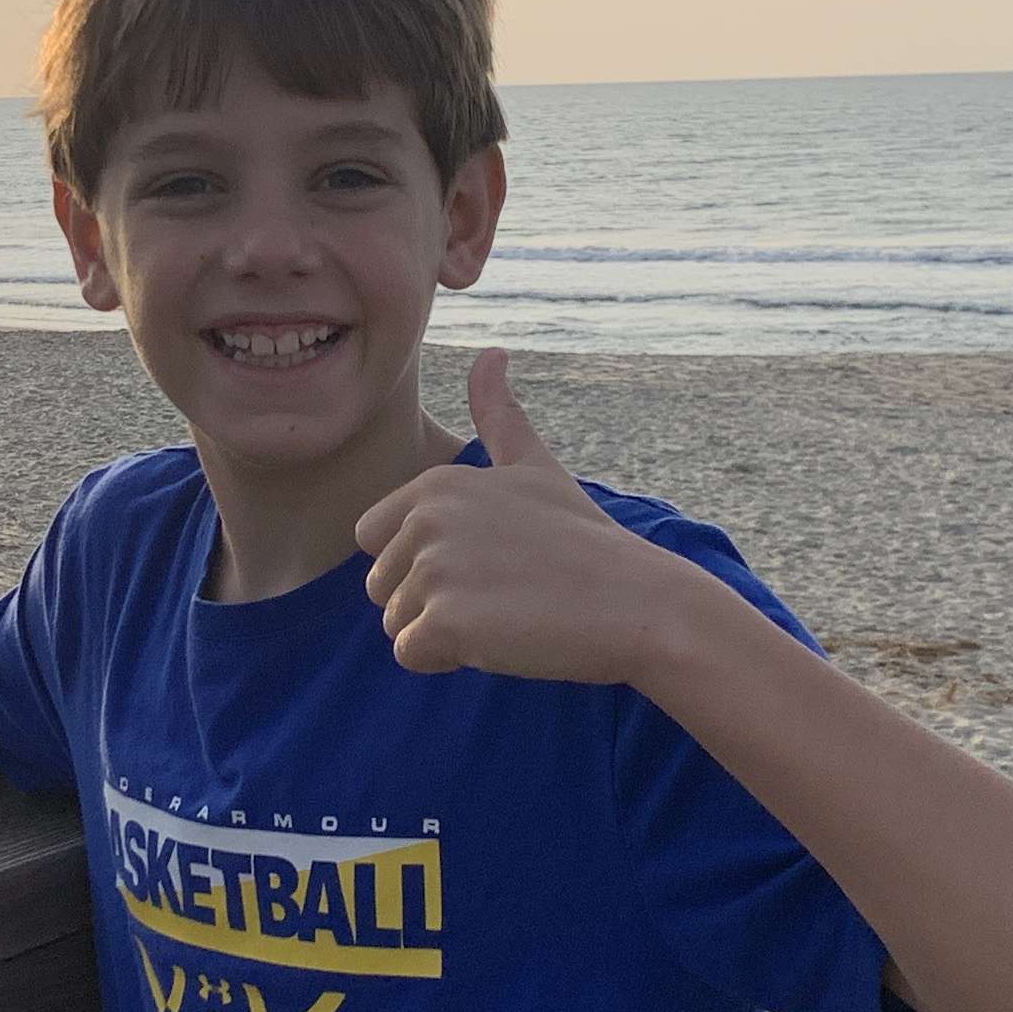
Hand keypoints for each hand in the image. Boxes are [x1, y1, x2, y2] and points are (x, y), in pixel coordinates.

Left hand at [354, 349, 709, 682]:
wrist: (637, 603)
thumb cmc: (586, 542)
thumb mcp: (536, 467)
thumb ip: (500, 415)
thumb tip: (490, 352)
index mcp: (435, 484)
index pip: (374, 540)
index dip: (423, 561)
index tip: (485, 560)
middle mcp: (425, 519)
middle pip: (382, 588)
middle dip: (431, 602)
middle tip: (502, 591)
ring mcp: (433, 569)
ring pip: (396, 625)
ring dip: (445, 633)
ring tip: (507, 612)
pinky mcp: (445, 621)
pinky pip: (412, 655)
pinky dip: (451, 659)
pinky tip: (504, 637)